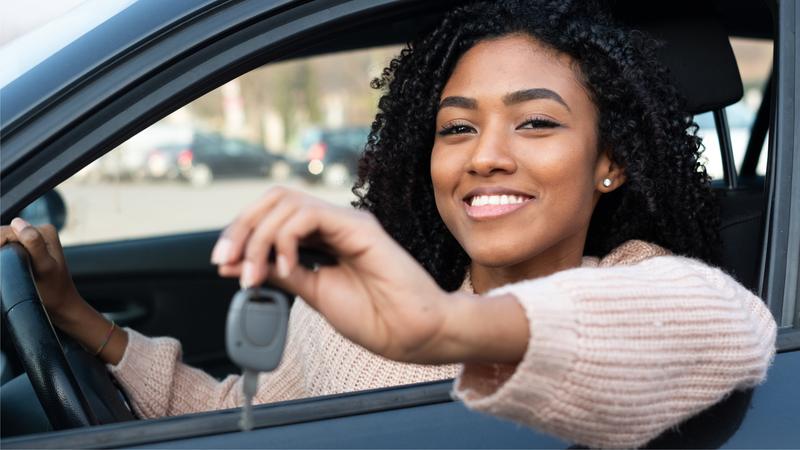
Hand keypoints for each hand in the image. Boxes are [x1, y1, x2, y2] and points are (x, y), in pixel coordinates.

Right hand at [0, 218, 82, 325]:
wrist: (61, 305)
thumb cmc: (53, 290)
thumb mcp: (43, 266)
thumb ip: (33, 243)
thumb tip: (18, 222)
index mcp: (45, 231)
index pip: (7, 231)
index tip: (3, 263)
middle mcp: (40, 231)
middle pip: (4, 235)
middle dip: (1, 249)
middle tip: (7, 269)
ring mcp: (33, 240)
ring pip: (4, 242)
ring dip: (1, 253)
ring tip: (8, 269)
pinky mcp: (28, 249)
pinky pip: (8, 248)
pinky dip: (4, 255)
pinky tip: (8, 266)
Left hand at [211, 187, 462, 363]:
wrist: (412, 333)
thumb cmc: (375, 317)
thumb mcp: (313, 293)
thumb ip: (281, 273)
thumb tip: (239, 264)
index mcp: (324, 237)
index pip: (273, 215)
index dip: (242, 233)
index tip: (224, 264)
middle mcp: (334, 223)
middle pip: (275, 199)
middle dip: (242, 228)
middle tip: (227, 261)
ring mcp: (347, 221)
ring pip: (286, 202)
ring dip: (259, 237)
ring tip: (257, 274)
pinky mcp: (359, 226)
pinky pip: (308, 214)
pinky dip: (285, 238)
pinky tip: (285, 265)